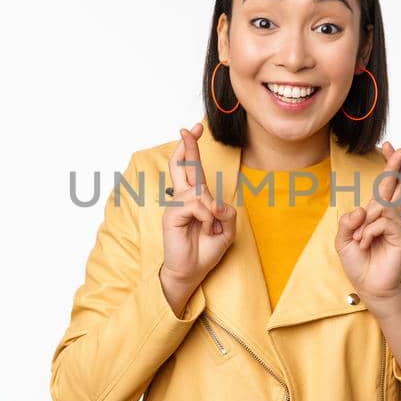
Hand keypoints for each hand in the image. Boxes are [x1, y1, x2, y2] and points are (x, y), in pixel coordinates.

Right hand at [159, 122, 236, 312]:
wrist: (191, 272)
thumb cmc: (206, 251)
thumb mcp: (227, 230)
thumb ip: (227, 213)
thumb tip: (217, 203)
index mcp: (196, 198)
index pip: (194, 169)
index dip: (193, 149)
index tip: (195, 130)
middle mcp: (184, 198)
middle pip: (183, 166)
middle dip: (187, 146)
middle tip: (188, 129)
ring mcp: (177, 206)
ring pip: (198, 191)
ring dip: (211, 209)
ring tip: (212, 227)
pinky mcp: (173, 215)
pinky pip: (196, 206)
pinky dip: (207, 217)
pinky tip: (206, 229)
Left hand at [336, 141, 400, 310]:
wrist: (369, 287)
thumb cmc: (359, 264)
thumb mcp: (343, 241)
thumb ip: (347, 222)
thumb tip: (361, 209)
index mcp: (375, 215)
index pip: (385, 186)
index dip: (388, 166)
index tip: (389, 147)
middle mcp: (389, 217)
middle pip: (396, 185)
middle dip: (395, 165)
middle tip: (400, 147)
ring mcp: (397, 226)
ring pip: (382, 207)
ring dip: (365, 222)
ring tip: (359, 240)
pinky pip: (383, 222)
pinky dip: (369, 232)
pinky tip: (366, 244)